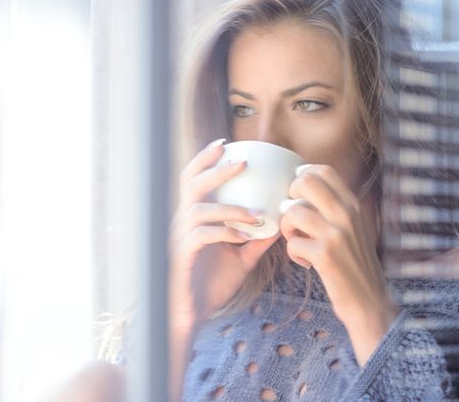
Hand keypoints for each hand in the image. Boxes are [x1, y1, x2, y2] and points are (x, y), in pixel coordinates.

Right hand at [168, 139, 279, 333]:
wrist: (190, 316)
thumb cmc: (210, 286)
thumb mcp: (240, 260)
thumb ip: (256, 241)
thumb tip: (279, 224)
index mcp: (193, 218)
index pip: (193, 179)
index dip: (205, 159)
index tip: (225, 143)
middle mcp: (182, 222)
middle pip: (192, 184)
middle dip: (217, 169)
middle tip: (242, 161)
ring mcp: (179, 237)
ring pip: (198, 208)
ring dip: (230, 208)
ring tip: (255, 213)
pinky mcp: (181, 255)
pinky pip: (201, 235)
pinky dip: (223, 231)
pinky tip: (242, 236)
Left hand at [280, 164, 399, 364]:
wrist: (369, 301)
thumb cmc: (355, 263)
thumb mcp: (353, 228)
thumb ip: (335, 208)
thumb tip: (304, 186)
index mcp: (353, 205)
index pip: (324, 171)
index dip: (303, 175)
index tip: (298, 193)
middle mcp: (346, 214)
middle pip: (306, 182)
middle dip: (290, 195)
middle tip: (293, 214)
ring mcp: (336, 234)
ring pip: (292, 212)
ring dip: (287, 228)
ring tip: (296, 240)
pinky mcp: (324, 256)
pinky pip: (292, 243)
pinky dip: (293, 253)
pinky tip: (305, 262)